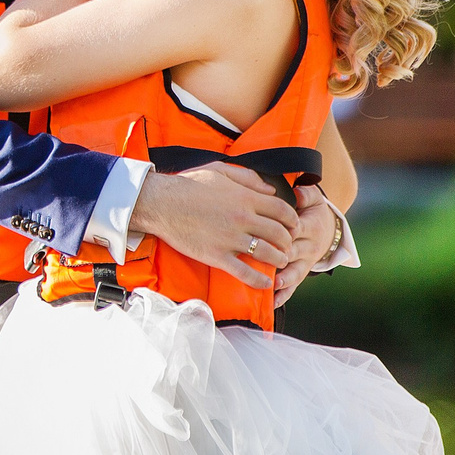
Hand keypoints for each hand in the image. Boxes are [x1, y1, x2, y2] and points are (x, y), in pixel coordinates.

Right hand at [130, 161, 301, 289]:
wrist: (162, 203)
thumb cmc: (189, 184)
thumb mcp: (221, 170)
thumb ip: (248, 178)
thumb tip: (271, 188)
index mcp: (246, 198)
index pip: (282, 211)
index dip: (292, 220)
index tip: (293, 226)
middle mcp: (243, 218)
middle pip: (279, 233)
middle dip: (288, 242)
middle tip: (288, 247)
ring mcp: (230, 238)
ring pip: (267, 253)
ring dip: (279, 260)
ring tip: (280, 262)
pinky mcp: (217, 255)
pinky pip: (244, 272)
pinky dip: (258, 280)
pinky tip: (265, 283)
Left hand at [273, 190, 343, 306]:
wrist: (329, 229)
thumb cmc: (313, 211)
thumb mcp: (313, 198)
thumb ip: (306, 194)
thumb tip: (298, 192)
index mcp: (310, 227)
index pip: (298, 229)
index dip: (287, 231)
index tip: (272, 232)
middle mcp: (309, 247)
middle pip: (294, 252)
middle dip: (281, 256)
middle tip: (266, 259)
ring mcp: (305, 263)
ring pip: (295, 272)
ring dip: (284, 279)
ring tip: (273, 285)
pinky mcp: (301, 273)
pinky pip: (293, 287)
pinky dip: (284, 295)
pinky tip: (273, 303)